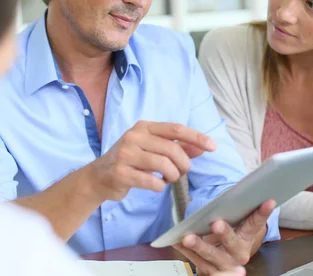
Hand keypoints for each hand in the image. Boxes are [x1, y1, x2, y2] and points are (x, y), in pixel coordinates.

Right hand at [86, 121, 216, 201]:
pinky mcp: (120, 172)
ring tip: (168, 179)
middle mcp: (133, 136)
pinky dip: (159, 186)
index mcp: (144, 127)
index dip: (196, 137)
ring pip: (163, 165)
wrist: (99, 176)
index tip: (213, 146)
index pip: (176, 129)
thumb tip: (202, 147)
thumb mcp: (152, 149)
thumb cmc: (130, 161)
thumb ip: (177, 146)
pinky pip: (151, 181)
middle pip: (172, 149)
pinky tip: (156, 185)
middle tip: (181, 173)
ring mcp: (125, 154)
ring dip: (172, 176)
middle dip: (184, 164)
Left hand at [174, 200, 275, 274]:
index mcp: (247, 239)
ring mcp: (223, 264)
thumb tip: (245, 190)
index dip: (262, 213)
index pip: (255, 224)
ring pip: (211, 255)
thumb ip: (240, 211)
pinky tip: (176, 241)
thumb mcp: (237, 224)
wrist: (227, 263)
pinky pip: (195, 260)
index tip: (268, 201)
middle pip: (232, 243)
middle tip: (217, 224)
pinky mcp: (209, 270)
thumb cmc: (230, 236)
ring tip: (188, 237)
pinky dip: (185, 250)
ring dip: (199, 246)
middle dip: (225, 234)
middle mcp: (238, 254)